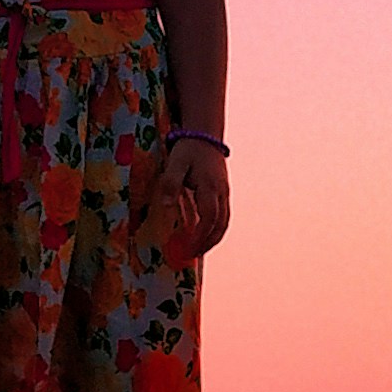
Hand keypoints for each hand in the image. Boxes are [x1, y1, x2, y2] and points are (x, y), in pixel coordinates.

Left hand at [159, 137, 230, 255]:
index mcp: (210, 188)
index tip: (189, 248)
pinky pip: (223, 216)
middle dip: (207, 243)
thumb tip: (166, 207)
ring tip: (198, 250)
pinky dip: (215, 229)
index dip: (200, 236)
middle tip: (192, 255)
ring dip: (213, 239)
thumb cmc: (188, 150)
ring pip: (224, 223)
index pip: (209, 219)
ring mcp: (225, 194)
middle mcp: (221, 193)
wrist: (205, 136)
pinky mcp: (223, 193)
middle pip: (220, 225)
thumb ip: (171, 184)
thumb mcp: (176, 164)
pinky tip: (203, 234)